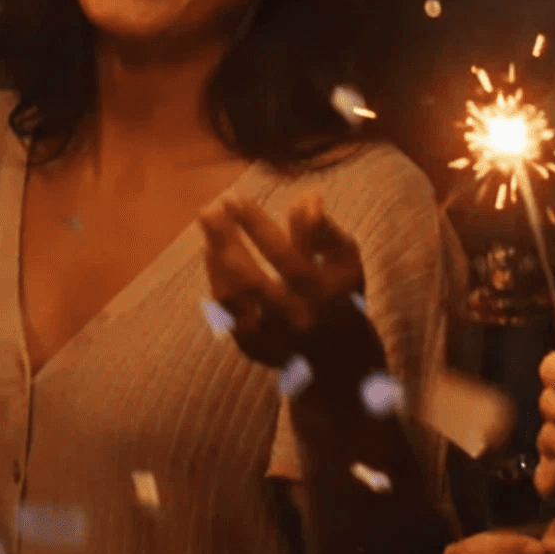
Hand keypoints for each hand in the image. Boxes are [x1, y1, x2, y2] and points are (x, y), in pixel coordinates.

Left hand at [199, 192, 372, 373]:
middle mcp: (295, 322)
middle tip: (210, 208)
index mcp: (323, 296)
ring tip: (210, 221)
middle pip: (252, 280)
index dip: (258, 227)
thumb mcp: (344, 260)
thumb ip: (325, 230)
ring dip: (216, 257)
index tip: (237, 199)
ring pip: (232, 297)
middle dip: (227, 241)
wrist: (341, 357)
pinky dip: (216, 278)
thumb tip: (307, 196)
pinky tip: (212, 249)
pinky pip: (225, 311)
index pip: (285, 257)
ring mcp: (271, 338)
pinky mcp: (253, 347)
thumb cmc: (342, 293)